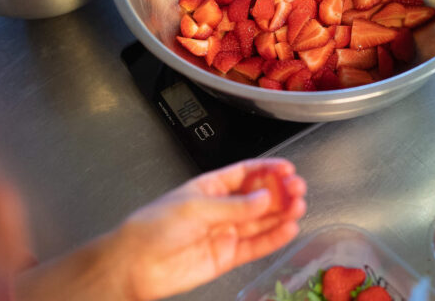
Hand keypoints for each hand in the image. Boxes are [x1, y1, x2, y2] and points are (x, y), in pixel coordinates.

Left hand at [115, 158, 306, 299]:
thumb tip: (264, 197)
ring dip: (281, 213)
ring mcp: (225, 232)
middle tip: (298, 189)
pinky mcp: (227, 256)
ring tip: (299, 206)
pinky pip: (255, 246)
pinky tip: (288, 229)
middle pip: (257, 197)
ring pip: (260, 221)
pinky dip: (273, 238)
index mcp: (209, 188)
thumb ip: (233, 206)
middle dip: (279, 192)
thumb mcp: (195, 207)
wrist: (135, 264)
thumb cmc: (153, 227)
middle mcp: (220, 209)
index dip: (267, 170)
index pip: (244, 173)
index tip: (287, 169)